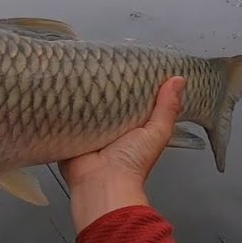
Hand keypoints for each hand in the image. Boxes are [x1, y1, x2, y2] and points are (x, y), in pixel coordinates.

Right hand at [59, 76, 186, 234]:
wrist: (102, 184)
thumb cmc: (131, 163)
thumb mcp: (156, 133)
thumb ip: (167, 108)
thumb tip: (179, 80)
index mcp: (131, 126)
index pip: (132, 99)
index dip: (133, 83)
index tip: (131, 61)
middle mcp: (109, 126)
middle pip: (108, 100)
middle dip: (106, 84)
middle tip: (102, 59)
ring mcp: (88, 129)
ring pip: (86, 104)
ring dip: (84, 91)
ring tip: (81, 65)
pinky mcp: (70, 131)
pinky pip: (66, 113)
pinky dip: (65, 103)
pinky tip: (63, 85)